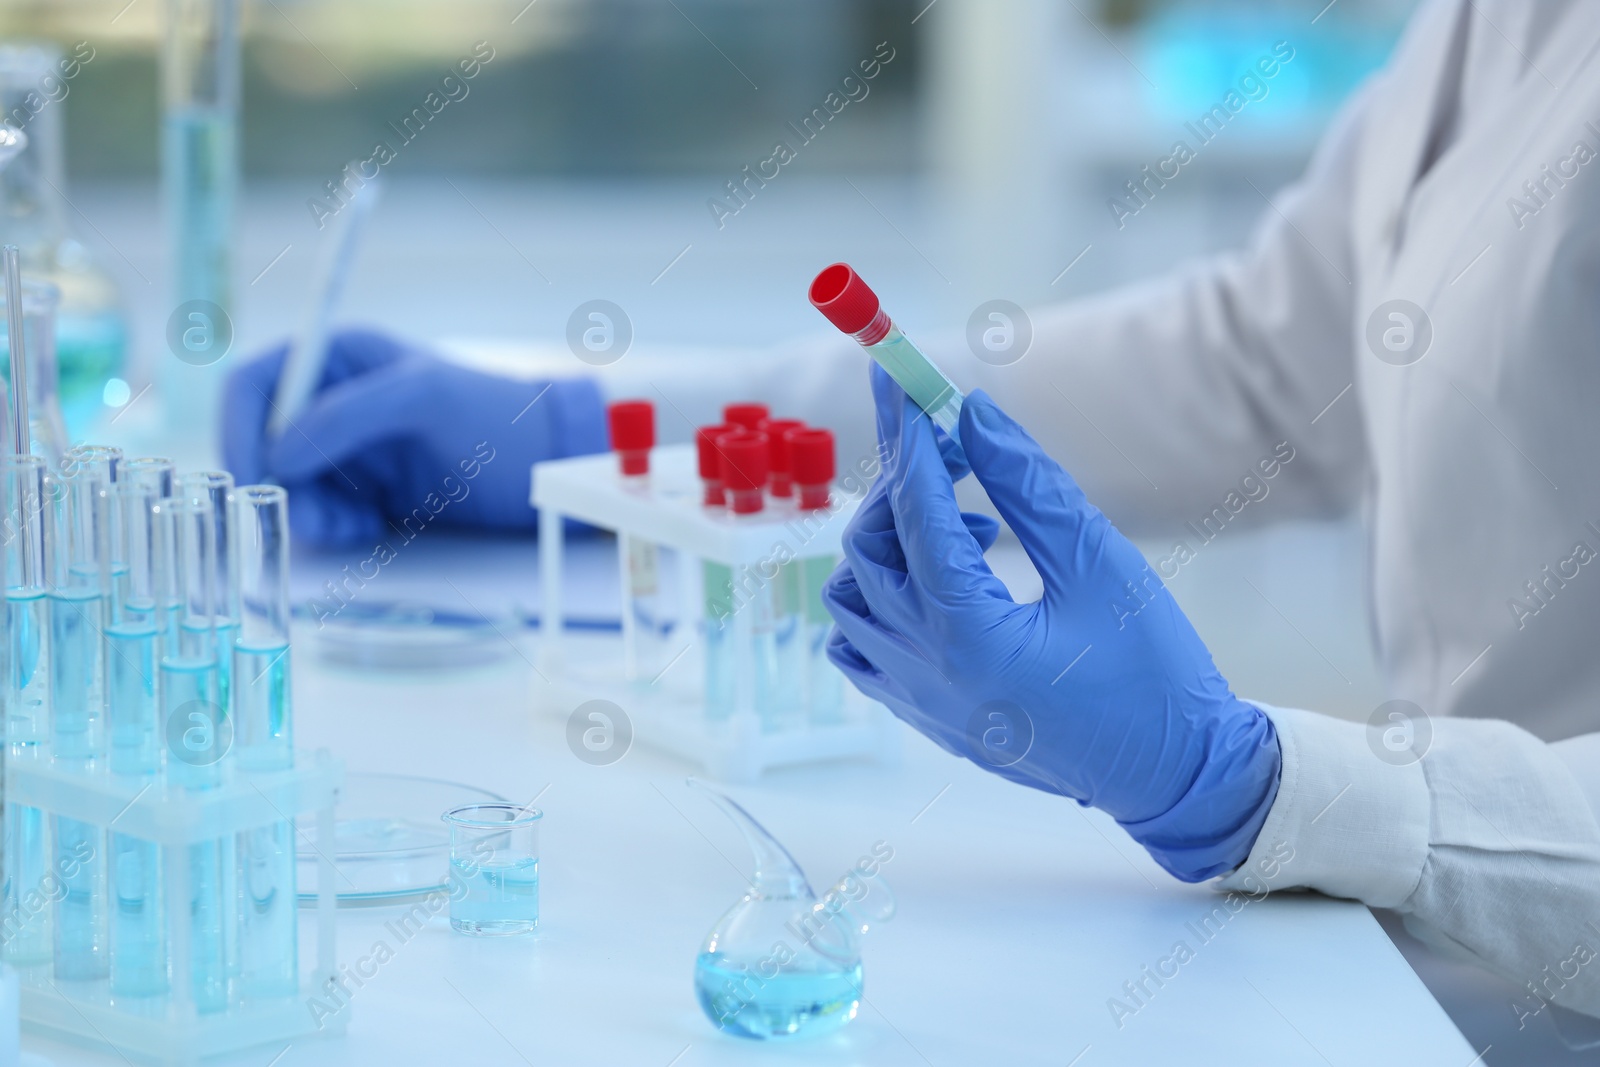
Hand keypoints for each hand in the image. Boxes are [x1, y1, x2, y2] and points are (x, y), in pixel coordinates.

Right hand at [222, 328, 605, 546]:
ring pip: (287, 485)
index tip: (252, 475)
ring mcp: (348, 448)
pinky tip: (370, 527)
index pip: (253, 383)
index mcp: (339, 358)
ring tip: (355, 525)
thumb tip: (278, 451)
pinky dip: (333, 527)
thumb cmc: (496, 417)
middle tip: (318, 516)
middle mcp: (334, 401)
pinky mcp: (367, 490)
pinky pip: (321, 512)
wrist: (549, 466)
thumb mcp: (424, 399)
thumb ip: (345, 417)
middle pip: (261, 442)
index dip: (239, 428)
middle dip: (279, 482)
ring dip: (308, 512)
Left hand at [823, 365, 1279, 880]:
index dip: (909, 435)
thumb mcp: (1101, 564)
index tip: (902, 379)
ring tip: (973, 527)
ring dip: (894, 542)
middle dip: (907, 483)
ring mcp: (915, 698)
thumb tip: (975, 414)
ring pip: (854, 597)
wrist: (1172, 776)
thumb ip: (1031, 485)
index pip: (914, 510)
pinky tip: (944, 579)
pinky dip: (882, 596)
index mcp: (968, 632)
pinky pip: (862, 645)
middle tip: (962, 450)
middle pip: (870, 548)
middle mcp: (923, 668)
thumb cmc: (1153, 675)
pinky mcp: (923, 715)